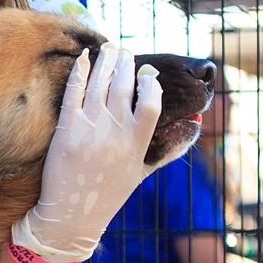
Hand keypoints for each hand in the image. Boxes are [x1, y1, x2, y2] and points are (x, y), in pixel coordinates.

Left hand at [12, 42, 163, 262]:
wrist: (73, 215)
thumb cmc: (110, 193)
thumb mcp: (144, 171)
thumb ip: (170, 147)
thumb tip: (196, 126)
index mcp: (138, 143)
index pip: (152, 102)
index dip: (151, 82)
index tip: (148, 71)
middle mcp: (116, 133)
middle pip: (125, 86)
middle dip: (127, 63)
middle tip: (126, 51)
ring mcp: (90, 129)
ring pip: (100, 84)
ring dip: (106, 60)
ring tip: (110, 47)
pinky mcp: (66, 130)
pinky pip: (74, 92)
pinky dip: (80, 71)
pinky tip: (84, 58)